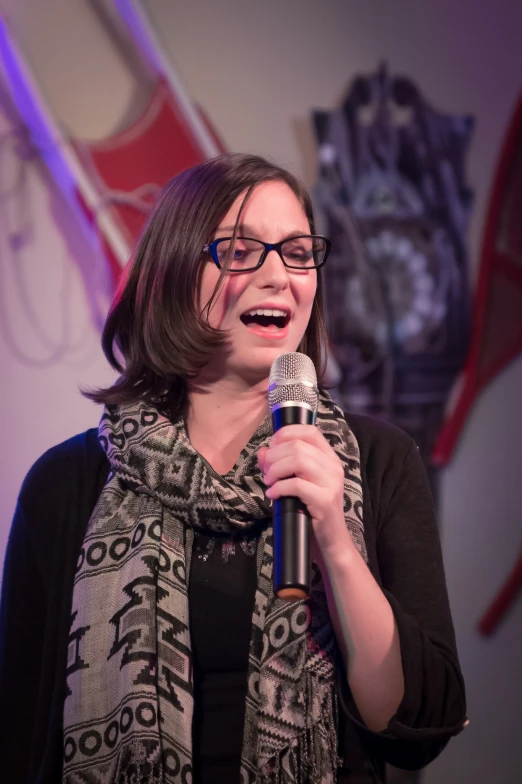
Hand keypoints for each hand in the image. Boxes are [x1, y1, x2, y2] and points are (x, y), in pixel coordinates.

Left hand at [258, 424, 353, 559]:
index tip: (272, 447)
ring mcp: (331, 483)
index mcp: (329, 458)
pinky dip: (279, 488)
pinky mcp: (325, 500)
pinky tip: (273, 494)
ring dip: (276, 470)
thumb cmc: (310, 509)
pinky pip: (297, 485)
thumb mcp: (295, 483)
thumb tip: (263, 452)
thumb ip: (280, 465)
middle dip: (274, 456)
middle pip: (298, 445)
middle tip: (266, 471)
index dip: (286, 433)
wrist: (329, 541)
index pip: (310, 431)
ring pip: (298, 460)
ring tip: (269, 482)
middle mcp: (333, 467)